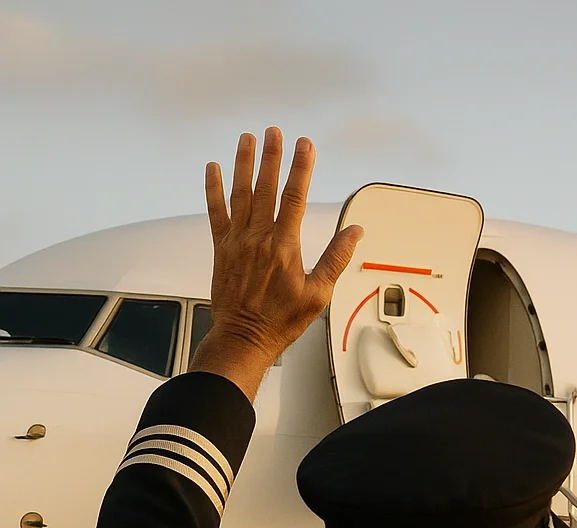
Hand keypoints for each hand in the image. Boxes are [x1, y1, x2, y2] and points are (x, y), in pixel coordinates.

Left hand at [191, 127, 362, 401]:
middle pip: (266, 188)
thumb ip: (336, 259)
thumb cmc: (282, 320)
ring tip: (247, 139)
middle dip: (271, 157)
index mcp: (284, 247)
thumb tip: (354, 232)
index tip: (305, 145)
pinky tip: (213, 168)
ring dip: (243, 164)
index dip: (300, 168)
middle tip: (274, 131)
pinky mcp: (221, 248)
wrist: (244, 337)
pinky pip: (216, 212)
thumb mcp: (319, 294)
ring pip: (240, 194)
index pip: (294, 198)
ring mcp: (237, 241)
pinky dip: (213, 189)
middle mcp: (258, 238)